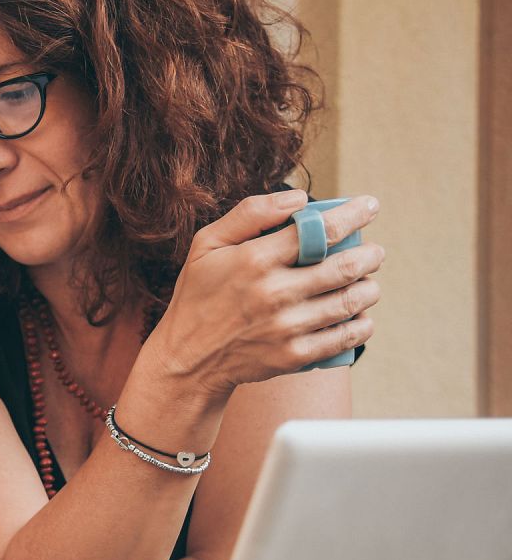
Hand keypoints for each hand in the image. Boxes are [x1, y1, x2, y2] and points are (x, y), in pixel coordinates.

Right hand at [146, 190, 383, 396]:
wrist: (186, 359)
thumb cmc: (198, 295)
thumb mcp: (207, 244)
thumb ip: (250, 214)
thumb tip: (299, 199)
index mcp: (255, 260)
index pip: (320, 231)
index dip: (353, 215)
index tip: (370, 206)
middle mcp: (274, 293)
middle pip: (345, 267)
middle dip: (370, 255)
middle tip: (374, 252)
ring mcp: (286, 327)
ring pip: (350, 302)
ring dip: (369, 289)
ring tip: (368, 283)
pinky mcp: (294, 355)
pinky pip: (344, 338)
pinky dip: (361, 325)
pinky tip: (360, 316)